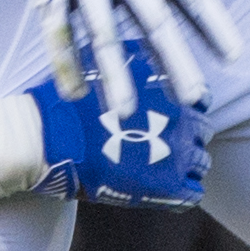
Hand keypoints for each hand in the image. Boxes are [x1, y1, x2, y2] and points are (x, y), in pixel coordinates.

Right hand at [7, 0, 238, 118]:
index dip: (213, 24)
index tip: (234, 54)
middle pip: (154, 22)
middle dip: (175, 62)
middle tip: (195, 96)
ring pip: (102, 34)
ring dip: (114, 75)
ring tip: (125, 111)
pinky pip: (58, 31)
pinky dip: (66, 63)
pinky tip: (76, 94)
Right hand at [27, 39, 207, 206]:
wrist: (47, 139)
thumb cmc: (67, 101)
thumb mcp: (101, 61)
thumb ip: (131, 59)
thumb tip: (146, 57)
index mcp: (168, 91)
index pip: (200, 100)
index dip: (185, 109)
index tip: (169, 116)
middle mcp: (180, 121)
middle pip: (202, 132)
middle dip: (185, 136)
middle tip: (161, 144)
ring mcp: (176, 155)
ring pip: (200, 164)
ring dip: (185, 165)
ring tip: (160, 169)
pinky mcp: (166, 188)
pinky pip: (192, 194)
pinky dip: (182, 193)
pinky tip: (162, 190)